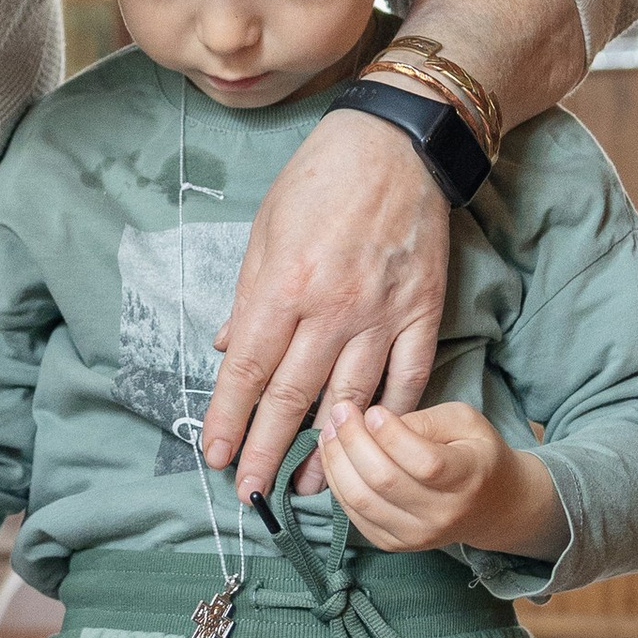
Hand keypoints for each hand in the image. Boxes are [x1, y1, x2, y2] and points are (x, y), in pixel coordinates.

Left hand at [201, 114, 448, 501]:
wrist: (399, 144)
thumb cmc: (321, 180)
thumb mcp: (265, 229)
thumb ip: (248, 296)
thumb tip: (230, 348)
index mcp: (283, 286)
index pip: (249, 370)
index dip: (228, 418)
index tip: (214, 454)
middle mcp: (331, 309)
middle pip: (292, 397)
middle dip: (263, 451)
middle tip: (247, 494)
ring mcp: (382, 315)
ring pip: (348, 401)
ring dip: (323, 452)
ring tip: (302, 487)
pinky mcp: (423, 314)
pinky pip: (407, 380)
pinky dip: (385, 419)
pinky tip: (367, 446)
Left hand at [321, 398, 563, 559]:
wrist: (492, 505)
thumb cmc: (475, 453)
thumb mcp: (466, 421)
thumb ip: (426, 420)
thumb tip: (378, 424)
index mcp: (468, 478)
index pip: (422, 462)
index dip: (389, 434)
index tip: (373, 410)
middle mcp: (442, 514)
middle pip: (384, 480)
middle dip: (353, 440)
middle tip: (342, 411)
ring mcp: (417, 535)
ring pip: (362, 500)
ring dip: (336, 461)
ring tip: (331, 430)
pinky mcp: (395, 543)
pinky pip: (354, 515)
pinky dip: (337, 483)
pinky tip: (334, 457)